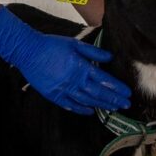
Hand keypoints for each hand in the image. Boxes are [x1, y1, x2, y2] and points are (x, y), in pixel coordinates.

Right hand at [0, 6, 130, 114]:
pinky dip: (81, 109)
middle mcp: (74, 81)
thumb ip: (93, 52)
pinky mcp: (53, 95)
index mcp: (81, 67)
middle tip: (126, 105)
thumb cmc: (51, 45)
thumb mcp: (74, 44)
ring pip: (86, 101)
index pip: (104, 80)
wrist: (28, 51)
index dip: (117, 87)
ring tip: (113, 109)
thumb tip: (110, 57)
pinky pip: (70, 105)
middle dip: (113, 99)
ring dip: (101, 105)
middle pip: (98, 93)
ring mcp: (63, 89)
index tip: (127, 93)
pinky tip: (90, 112)